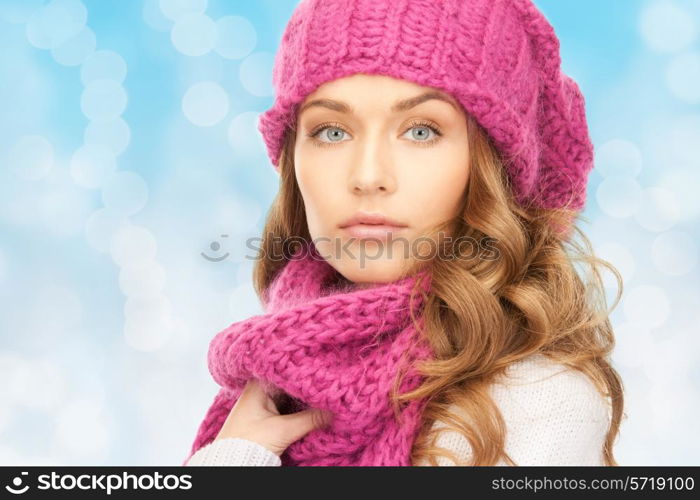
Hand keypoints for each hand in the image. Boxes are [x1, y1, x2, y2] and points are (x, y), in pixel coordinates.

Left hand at [214, 378, 332, 456]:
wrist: (231, 466)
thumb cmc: (247, 444)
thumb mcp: (282, 430)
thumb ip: (310, 418)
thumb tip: (334, 411)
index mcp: (256, 387)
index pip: (283, 371)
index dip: (303, 371)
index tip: (321, 372)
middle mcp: (258, 393)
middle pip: (287, 384)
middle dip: (305, 387)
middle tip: (325, 385)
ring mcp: (261, 407)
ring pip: (288, 398)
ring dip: (302, 400)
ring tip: (322, 396)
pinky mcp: (265, 420)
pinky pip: (286, 409)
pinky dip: (298, 411)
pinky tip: (311, 411)